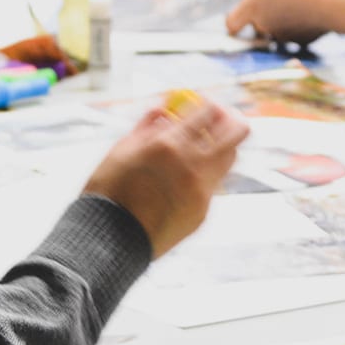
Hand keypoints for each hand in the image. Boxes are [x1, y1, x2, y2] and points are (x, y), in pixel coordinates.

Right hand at [83, 100, 248, 256]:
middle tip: (218, 120)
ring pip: (230, 159)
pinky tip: (187, 175)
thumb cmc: (109, 192)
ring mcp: (202, 191)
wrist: (109, 240)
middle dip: (230, 119)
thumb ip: (147, 126)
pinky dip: (205, 173)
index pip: (207, 111)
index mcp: (168, 145)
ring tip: (204, 146)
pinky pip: (213, 184)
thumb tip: (165, 110)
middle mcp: (192, 166)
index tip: (204, 104)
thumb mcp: (121, 150)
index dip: (208, 103)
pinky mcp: (203, 211)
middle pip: (235, 132)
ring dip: (221, 146)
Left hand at [225, 0, 343, 45]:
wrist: (332, 5)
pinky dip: (298, 23)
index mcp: (252, 6)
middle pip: (256, 22)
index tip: (237, 22)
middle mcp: (263, 25)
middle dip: (264, 10)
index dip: (233, 22)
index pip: (232, 23)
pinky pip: (293, 31)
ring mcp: (280, 36)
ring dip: (282, 16)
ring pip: (275, 26)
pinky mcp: (298, 42)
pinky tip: (312, 11)